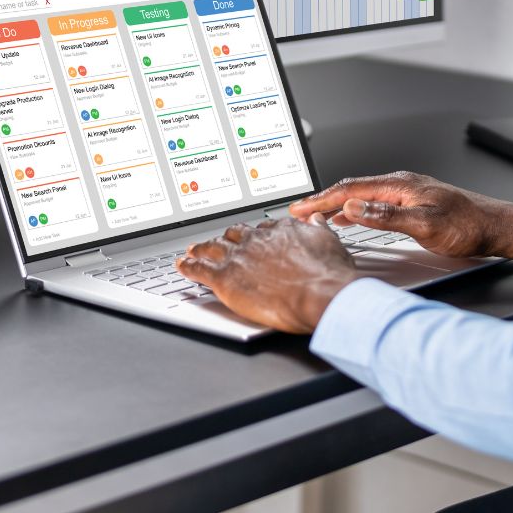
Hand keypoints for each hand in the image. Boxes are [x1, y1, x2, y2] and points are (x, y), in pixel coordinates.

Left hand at [177, 218, 359, 333]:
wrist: (320, 293)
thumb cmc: (328, 274)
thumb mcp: (330, 242)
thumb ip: (317, 230)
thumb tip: (314, 219)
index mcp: (280, 230)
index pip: (261, 229)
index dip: (255, 236)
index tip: (254, 239)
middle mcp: (256, 240)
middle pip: (234, 235)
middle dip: (226, 239)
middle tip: (220, 241)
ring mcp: (238, 258)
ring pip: (212, 248)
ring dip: (201, 249)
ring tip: (193, 249)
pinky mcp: (225, 278)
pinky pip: (199, 269)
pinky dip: (188, 267)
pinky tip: (182, 266)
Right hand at [288, 171, 512, 261]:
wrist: (495, 227)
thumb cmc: (467, 225)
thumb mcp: (424, 225)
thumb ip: (386, 216)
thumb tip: (352, 209)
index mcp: (399, 185)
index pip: (350, 190)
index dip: (322, 200)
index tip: (300, 209)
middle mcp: (400, 184)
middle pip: (351, 189)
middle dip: (322, 200)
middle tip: (298, 212)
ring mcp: (406, 193)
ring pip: (361, 196)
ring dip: (336, 205)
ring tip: (316, 216)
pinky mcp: (411, 203)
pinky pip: (372, 202)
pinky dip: (353, 209)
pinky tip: (350, 218)